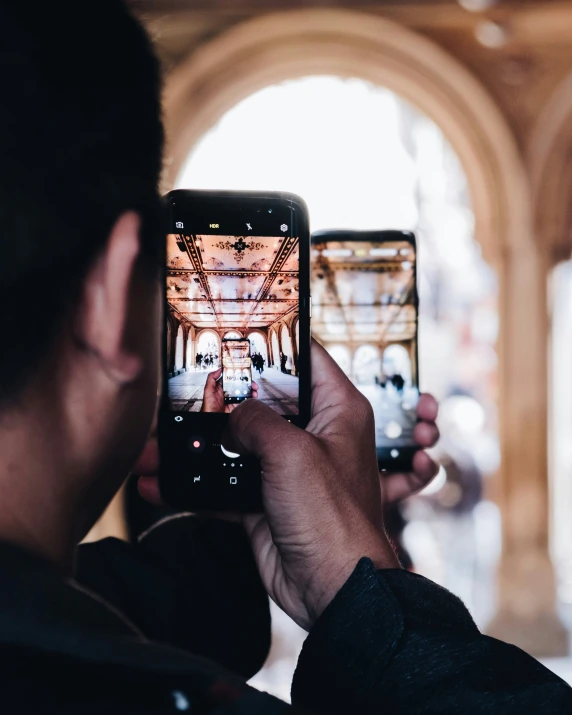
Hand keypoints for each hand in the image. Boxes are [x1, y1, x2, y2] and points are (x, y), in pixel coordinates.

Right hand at [136, 346, 438, 629]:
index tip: (238, 330)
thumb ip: (256, 422)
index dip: (274, 341)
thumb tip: (231, 414)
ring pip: (236, 443)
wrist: (334, 589)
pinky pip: (223, 483)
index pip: (307, 357)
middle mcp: (312, 434)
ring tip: (157, 443)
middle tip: (183, 388)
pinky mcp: (264, 499)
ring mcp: (286, 467)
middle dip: (220, 397)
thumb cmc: (334, 519)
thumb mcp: (293, 453)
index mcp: (337, 410)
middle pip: (261, 400)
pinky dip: (193, 484)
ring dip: (197, 445)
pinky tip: (159, 482)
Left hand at [201, 368, 257, 413]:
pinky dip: (250, 399)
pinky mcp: (236, 406)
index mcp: (222, 388)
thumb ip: (211, 379)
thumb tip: (218, 369)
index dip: (238, 376)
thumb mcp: (208, 391)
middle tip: (252, 383)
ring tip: (254, 391)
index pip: (231, 379)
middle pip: (240, 385)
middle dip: (248, 383)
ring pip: (244, 393)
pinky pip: (245, 401)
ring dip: (251, 390)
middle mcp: (228, 393)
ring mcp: (233, 399)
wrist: (212, 420)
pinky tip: (253, 397)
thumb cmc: (208, 407)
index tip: (244, 373)